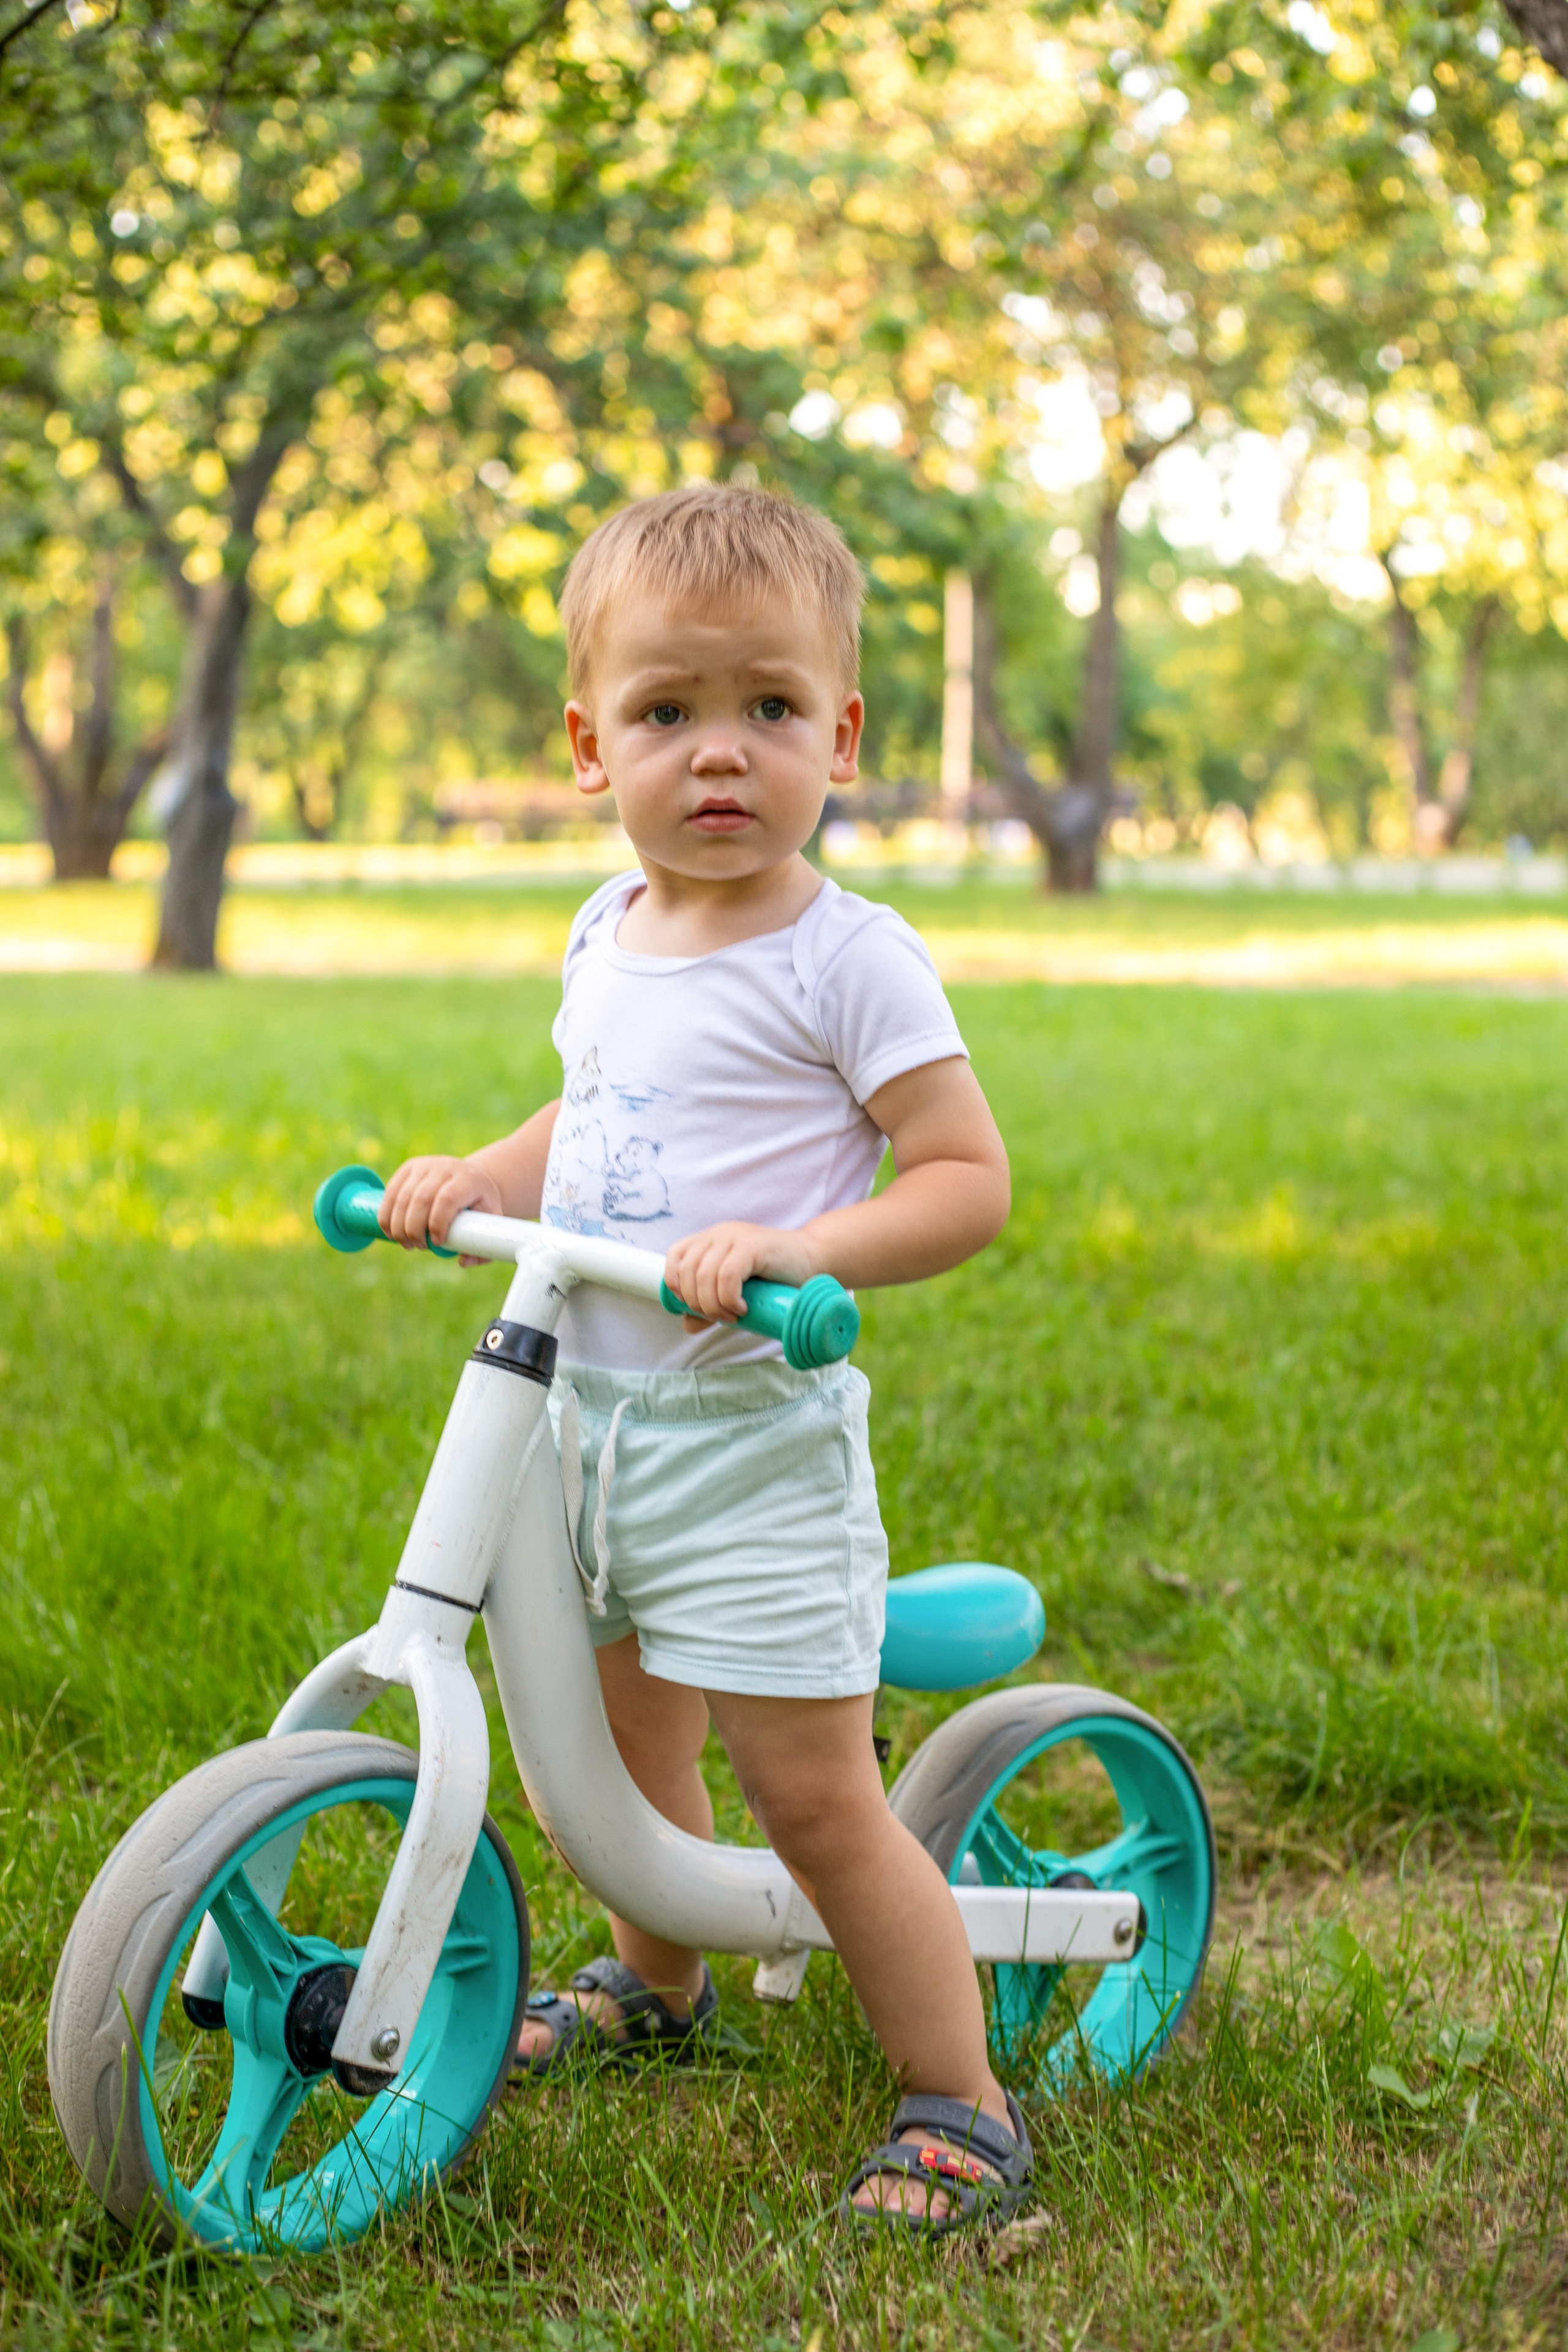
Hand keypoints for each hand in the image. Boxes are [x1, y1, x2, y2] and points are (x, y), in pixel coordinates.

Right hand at [379, 1155, 502, 1262]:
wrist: (469, 1177)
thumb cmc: (479, 1204)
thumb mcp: (489, 1221)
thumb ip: (483, 1246)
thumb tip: (463, 1262)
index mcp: (468, 1179)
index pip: (447, 1199)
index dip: (438, 1223)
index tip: (437, 1243)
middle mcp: (445, 1167)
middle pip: (421, 1199)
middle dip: (415, 1229)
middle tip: (420, 1247)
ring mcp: (425, 1165)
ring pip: (403, 1197)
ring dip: (399, 1226)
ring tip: (406, 1243)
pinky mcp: (409, 1168)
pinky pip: (391, 1192)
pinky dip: (386, 1215)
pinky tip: (390, 1232)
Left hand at [663, 1222, 820, 1326]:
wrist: (815, 1261)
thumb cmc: (776, 1279)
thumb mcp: (737, 1293)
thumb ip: (711, 1306)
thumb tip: (686, 1324)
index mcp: (710, 1240)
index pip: (674, 1257)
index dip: (676, 1286)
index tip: (697, 1307)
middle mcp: (719, 1234)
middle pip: (686, 1272)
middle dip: (697, 1303)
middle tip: (720, 1317)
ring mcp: (735, 1237)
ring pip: (703, 1275)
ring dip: (713, 1305)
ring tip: (733, 1315)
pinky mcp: (753, 1246)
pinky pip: (727, 1275)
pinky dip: (728, 1298)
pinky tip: (742, 1308)